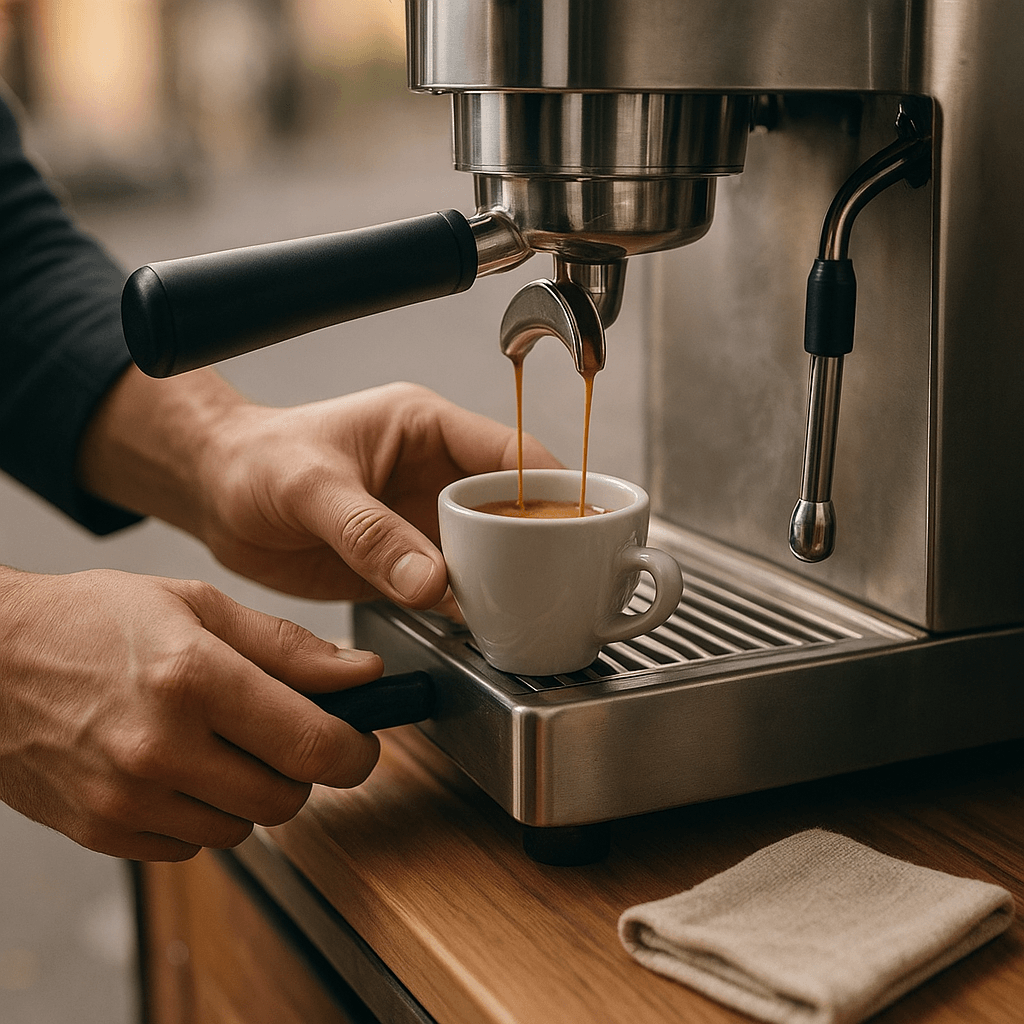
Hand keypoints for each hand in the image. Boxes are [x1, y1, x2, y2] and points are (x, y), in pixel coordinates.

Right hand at [0, 566, 381, 860]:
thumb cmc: (91, 622)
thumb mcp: (197, 605)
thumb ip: (288, 647)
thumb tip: (361, 674)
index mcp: (194, 678)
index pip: (312, 745)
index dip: (356, 751)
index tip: (362, 743)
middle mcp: (162, 747)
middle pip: (286, 798)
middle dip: (302, 770)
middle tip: (285, 733)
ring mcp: (127, 798)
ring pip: (243, 827)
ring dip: (250, 792)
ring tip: (218, 742)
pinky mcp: (102, 831)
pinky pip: (191, 846)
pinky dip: (203, 814)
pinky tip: (178, 768)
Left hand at [80, 371, 560, 607]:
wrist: (217, 495)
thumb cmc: (256, 461)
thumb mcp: (311, 487)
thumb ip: (368, 532)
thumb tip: (432, 578)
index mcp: (426, 428)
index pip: (510, 453)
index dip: (549, 488)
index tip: (577, 526)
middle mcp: (435, 474)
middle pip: (513, 507)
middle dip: (539, 543)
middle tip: (560, 583)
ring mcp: (423, 520)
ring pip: (490, 550)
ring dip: (508, 579)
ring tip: (529, 611)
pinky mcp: (405, 561)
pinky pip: (453, 584)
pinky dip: (472, 606)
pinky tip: (484, 627)